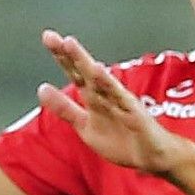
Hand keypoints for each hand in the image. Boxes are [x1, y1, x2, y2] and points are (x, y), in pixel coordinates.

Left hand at [38, 30, 183, 175]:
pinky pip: (120, 99)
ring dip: (85, 63)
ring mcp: (121, 102)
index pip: (76, 73)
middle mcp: (107, 94)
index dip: (63, 57)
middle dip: (70, 54)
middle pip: (86, 71)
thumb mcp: (85, 126)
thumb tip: (42, 89)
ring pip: (101, 80)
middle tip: (50, 37)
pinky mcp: (134, 114)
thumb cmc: (121, 139)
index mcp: (95, 97)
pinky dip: (109, 86)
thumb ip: (64, 109)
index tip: (49, 37)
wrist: (152, 157)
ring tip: (71, 45)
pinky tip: (98, 72)